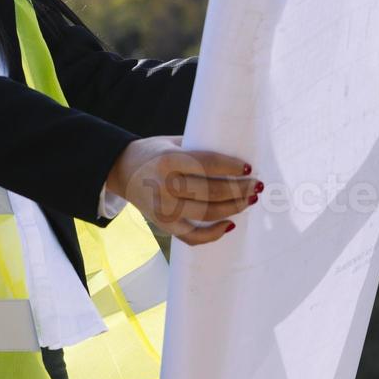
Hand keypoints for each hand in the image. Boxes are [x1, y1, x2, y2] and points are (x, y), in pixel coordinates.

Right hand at [106, 135, 261, 245]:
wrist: (122, 171)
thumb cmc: (155, 152)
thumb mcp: (173, 143)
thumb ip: (199, 148)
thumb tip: (237, 150)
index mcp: (168, 159)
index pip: (207, 164)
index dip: (231, 167)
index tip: (249, 168)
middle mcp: (164, 185)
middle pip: (211, 191)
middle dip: (239, 190)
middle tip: (256, 186)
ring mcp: (163, 208)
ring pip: (206, 213)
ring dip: (233, 209)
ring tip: (249, 200)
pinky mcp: (164, 224)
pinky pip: (192, 236)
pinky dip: (213, 234)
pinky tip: (230, 225)